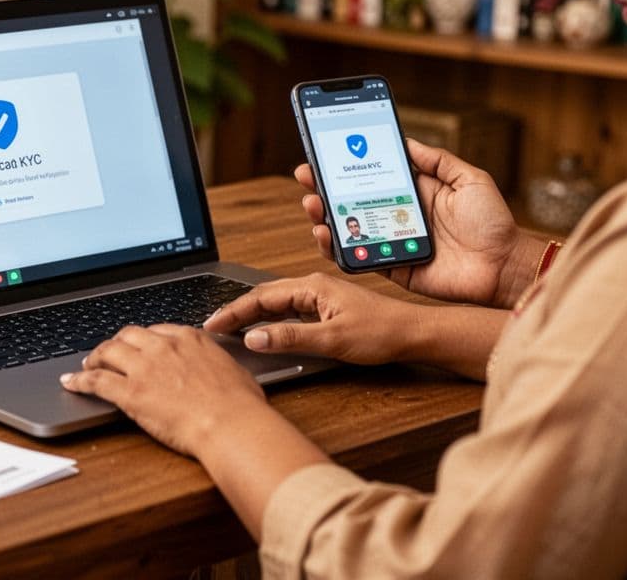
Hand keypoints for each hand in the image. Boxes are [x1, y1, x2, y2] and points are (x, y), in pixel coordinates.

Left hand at [60, 324, 273, 457]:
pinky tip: (71, 382)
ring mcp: (144, 367)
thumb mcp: (234, 371)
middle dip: (116, 342)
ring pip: (108, 351)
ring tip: (88, 365)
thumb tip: (219, 370)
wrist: (231, 423)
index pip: (157, 330)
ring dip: (94, 357)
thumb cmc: (241, 405)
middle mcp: (163, 346)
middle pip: (128, 334)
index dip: (143, 339)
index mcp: (189, 339)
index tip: (139, 345)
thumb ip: (216, 364)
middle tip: (110, 352)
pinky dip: (79, 380)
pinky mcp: (130, 392)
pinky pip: (96, 381)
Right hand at [203, 273, 420, 364]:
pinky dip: (271, 321)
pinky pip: (290, 311)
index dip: (233, 311)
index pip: (260, 296)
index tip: (212, 324)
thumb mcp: (331, 340)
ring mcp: (321, 297)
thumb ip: (289, 339)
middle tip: (214, 328)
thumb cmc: (381, 333)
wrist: (413, 334)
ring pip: (277, 304)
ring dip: (253, 315)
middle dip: (237, 311)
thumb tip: (253, 338)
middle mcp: (314, 286)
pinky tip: (264, 332)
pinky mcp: (327, 309)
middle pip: (264, 296)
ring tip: (231, 329)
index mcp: (312, 286)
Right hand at [298, 138, 541, 307]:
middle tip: (306, 177)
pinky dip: (338, 250)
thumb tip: (407, 140)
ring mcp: (392, 242)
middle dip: (324, 188)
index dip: (346, 166)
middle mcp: (398, 216)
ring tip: (313, 206)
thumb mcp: (470, 179)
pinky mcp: (393, 267)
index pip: (371, 176)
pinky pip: (358, 259)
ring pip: (348, 230)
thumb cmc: (494, 223)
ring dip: (324, 217)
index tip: (323, 153)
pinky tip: (326, 235)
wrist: (505, 266)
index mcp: (414, 193)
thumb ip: (437, 160)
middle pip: (351, 201)